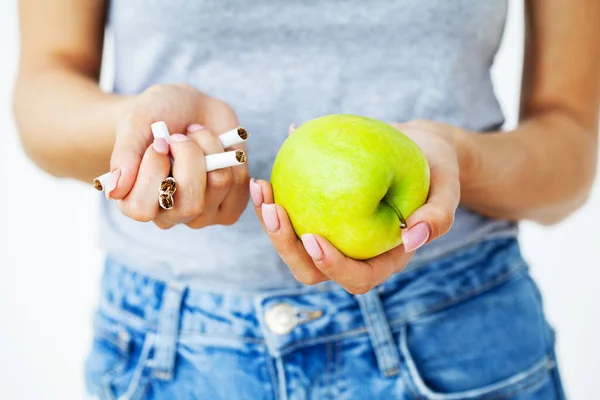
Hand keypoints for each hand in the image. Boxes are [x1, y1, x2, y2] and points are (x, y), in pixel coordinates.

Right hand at [107, 84, 249, 228]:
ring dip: (210, 148)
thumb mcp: (136, 121)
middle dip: (190, 157)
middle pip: (190, 203)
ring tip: (196, 137)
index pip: (142, 210)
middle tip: (180, 136)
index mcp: (134, 201)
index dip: (153, 172)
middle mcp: (167, 214)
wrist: (190, 109)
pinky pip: (240, 185)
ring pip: (219, 186)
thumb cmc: (157, 115)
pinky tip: (217, 149)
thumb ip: (124, 154)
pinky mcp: (228, 206)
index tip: (158, 143)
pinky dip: (232, 157)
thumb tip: (115, 191)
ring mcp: (200, 214)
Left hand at [250, 120, 460, 293]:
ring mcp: (335, 233)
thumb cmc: (437, 168)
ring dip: (271, 221)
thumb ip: (439, 215)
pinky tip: (270, 168)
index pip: (356, 278)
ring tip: (262, 187)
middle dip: (286, 247)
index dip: (331, 266)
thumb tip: (412, 239)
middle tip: (273, 209)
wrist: (418, 147)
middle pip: (312, 268)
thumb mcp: (448, 187)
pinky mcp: (321, 211)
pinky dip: (279, 193)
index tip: (312, 237)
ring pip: (294, 242)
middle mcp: (355, 252)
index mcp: (384, 258)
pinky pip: (294, 210)